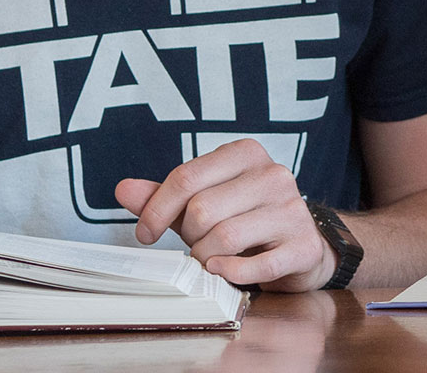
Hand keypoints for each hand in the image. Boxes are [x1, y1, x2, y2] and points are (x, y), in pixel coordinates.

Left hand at [114, 139, 335, 291]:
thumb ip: (165, 196)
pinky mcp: (303, 245)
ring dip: (206, 258)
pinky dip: (232, 274)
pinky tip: (226, 271)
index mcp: (246, 154)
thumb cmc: (245, 221)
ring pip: (225, 238)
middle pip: (202, 210)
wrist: (301, 247)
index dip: (156, 210)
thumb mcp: (203, 202)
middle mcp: (273, 174)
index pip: (186, 177)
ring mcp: (292, 210)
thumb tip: (122, 189)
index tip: (145, 234)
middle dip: (189, 237)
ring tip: (212, 259)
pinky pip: (256, 266)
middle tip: (195, 245)